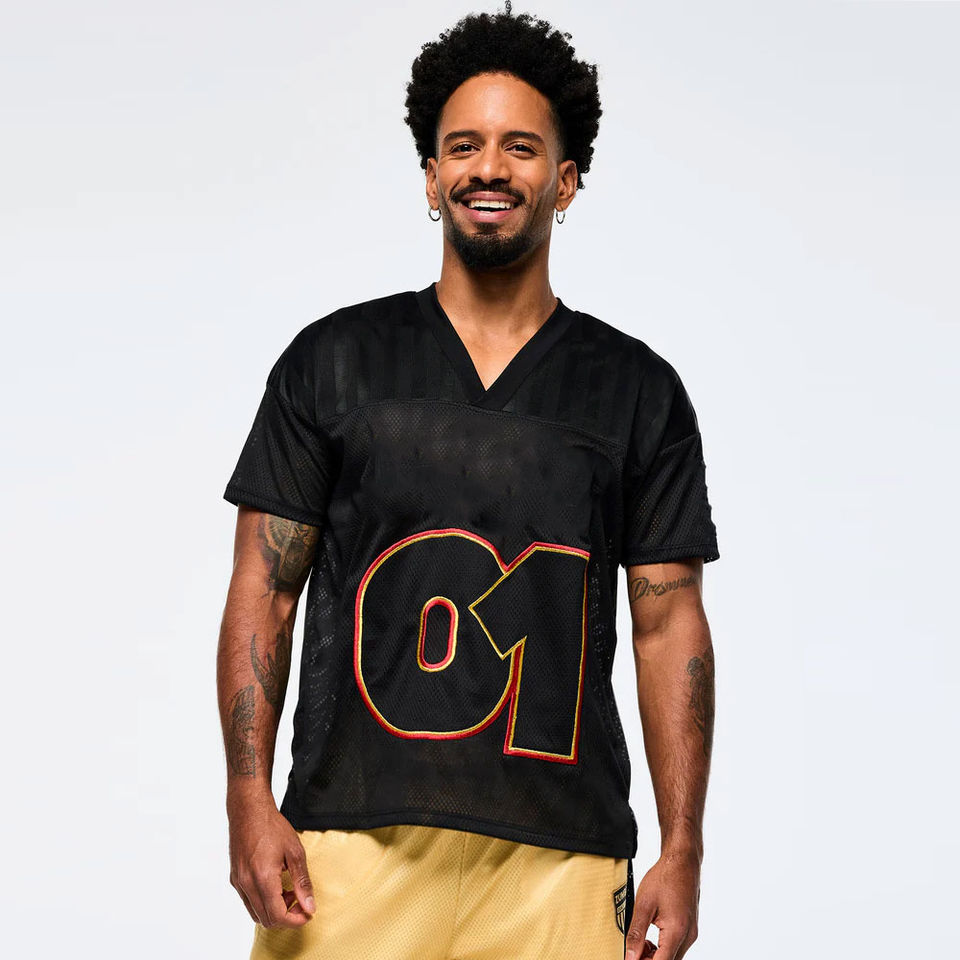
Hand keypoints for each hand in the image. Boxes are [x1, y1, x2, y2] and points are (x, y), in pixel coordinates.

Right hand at [227, 788, 315, 928]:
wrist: (249, 811)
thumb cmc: (272, 827)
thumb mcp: (295, 852)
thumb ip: (303, 882)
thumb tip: (310, 906)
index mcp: (263, 878)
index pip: (278, 916)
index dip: (295, 920)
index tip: (308, 913)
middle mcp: (247, 884)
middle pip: (266, 919)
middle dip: (287, 916)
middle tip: (300, 899)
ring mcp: (238, 882)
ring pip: (256, 913)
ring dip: (274, 910)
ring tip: (289, 890)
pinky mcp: (235, 878)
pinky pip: (248, 902)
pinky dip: (263, 902)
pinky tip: (276, 884)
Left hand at [624, 850, 699, 959]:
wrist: (682, 861)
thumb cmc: (664, 878)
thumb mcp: (643, 904)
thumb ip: (636, 933)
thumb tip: (630, 956)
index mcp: (677, 931)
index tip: (630, 958)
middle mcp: (688, 936)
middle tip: (633, 950)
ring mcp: (691, 933)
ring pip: (673, 957)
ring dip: (656, 957)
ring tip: (640, 943)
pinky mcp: (690, 929)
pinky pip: (677, 948)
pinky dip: (663, 949)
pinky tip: (650, 940)